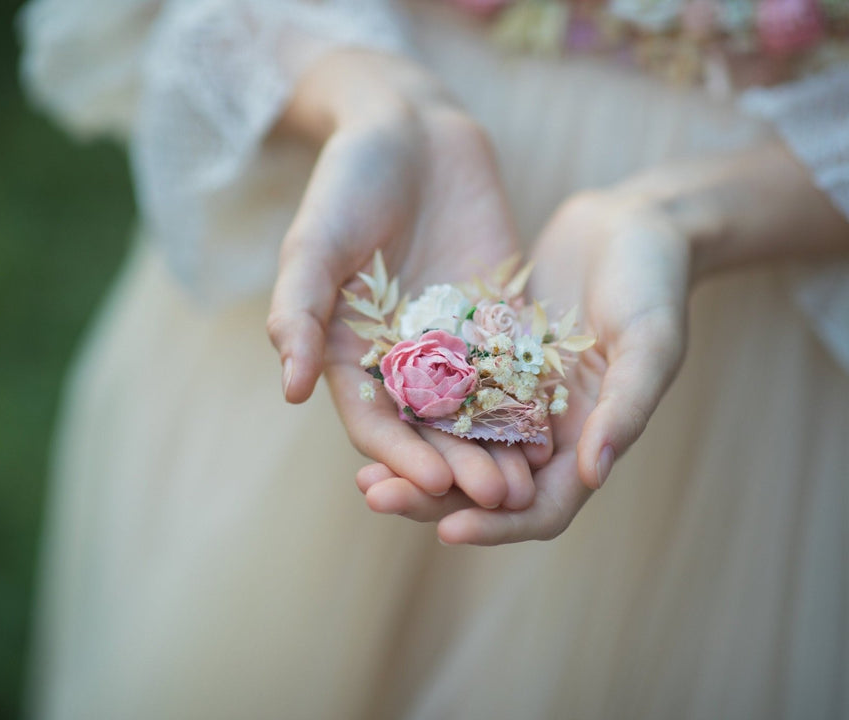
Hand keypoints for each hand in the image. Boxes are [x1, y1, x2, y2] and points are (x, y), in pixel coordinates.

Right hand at [266, 49, 549, 504]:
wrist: (409, 129)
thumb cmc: (347, 182)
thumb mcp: (314, 243)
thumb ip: (300, 311)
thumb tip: (290, 389)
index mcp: (350, 352)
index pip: (373, 421)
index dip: (399, 455)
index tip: (431, 482)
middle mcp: (401, 359)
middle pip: (429, 429)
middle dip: (459, 466)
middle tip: (496, 497)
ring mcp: (451, 342)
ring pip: (475, 411)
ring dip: (498, 449)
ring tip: (529, 483)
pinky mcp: (494, 318)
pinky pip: (512, 367)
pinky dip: (530, 401)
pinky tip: (558, 428)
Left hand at [359, 189, 691, 542]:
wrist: (632, 224)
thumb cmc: (654, 283)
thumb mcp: (649, 341)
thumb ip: (625, 406)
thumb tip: (593, 474)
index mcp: (588, 443)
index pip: (540, 510)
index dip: (497, 527)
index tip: (448, 532)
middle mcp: (546, 432)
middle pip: (485, 490)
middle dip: (432, 500)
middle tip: (376, 497)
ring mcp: (512, 398)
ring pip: (456, 449)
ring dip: (413, 463)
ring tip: (362, 472)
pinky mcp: (485, 360)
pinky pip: (444, 398)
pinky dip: (413, 411)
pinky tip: (371, 406)